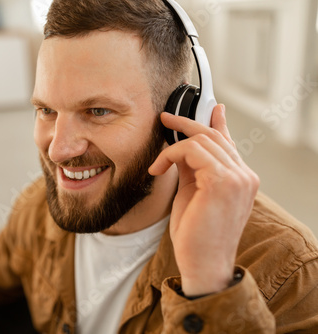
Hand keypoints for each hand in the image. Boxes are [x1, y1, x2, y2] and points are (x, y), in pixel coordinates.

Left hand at [148, 105, 259, 295]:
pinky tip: (158, 169)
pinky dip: (170, 154)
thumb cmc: (195, 234)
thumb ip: (193, 169)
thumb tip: (182, 147)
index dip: (217, 123)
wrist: (202, 264)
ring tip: (157, 163)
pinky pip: (191, 150)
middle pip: (214, 136)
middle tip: (164, 118)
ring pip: (202, 140)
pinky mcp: (222, 181)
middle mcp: (245, 175)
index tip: (211, 108)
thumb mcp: (193, 193)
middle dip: (186, 123)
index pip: (229, 143)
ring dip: (172, 146)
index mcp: (241, 180)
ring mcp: (238, 177)